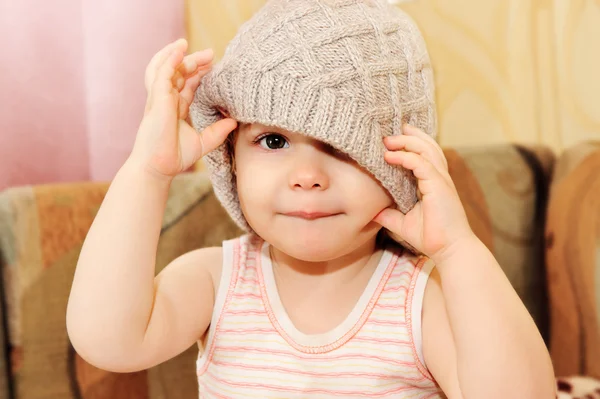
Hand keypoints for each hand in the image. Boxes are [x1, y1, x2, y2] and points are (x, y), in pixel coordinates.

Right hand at [129, 38, 236, 179]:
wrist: (158, 167)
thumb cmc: (174, 157)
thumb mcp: (203, 142)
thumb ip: (218, 131)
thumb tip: (234, 121)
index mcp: (175, 107)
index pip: (187, 84)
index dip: (199, 73)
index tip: (213, 66)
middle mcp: (166, 100)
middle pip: (177, 72)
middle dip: (193, 61)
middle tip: (210, 54)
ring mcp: (159, 98)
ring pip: (164, 67)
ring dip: (176, 54)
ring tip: (186, 43)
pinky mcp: (156, 99)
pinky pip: (161, 73)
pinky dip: (169, 60)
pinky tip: (179, 51)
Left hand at [373, 124, 473, 262]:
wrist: (449, 250)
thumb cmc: (431, 237)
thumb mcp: (403, 223)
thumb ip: (388, 215)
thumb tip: (371, 212)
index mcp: (433, 182)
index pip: (424, 155)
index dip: (411, 144)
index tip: (392, 139)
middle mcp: (439, 177)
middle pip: (427, 146)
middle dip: (409, 136)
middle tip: (389, 134)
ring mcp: (441, 180)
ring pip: (426, 150)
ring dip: (406, 142)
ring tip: (388, 139)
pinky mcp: (439, 186)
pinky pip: (421, 164)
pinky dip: (406, 157)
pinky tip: (391, 156)